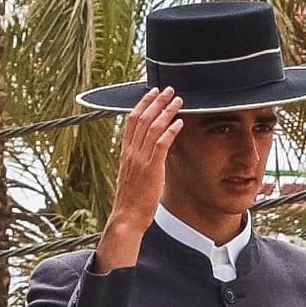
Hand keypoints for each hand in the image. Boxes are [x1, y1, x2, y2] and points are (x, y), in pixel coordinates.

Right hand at [95, 91, 186, 269]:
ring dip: (166, 111)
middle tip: (168, 89)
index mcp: (126, 152)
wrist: (127, 217)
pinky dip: (170, 131)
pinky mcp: (151, 169)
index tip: (152, 92)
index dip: (143, 103)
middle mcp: (131, 152)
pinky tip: (179, 122)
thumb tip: (153, 156)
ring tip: (178, 100)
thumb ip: (142, 162)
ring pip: (152, 127)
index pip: (132, 120)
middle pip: (142, 118)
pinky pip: (161, 144)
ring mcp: (140, 159)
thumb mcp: (135, 176)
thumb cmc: (132, 201)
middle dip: (156, 101)